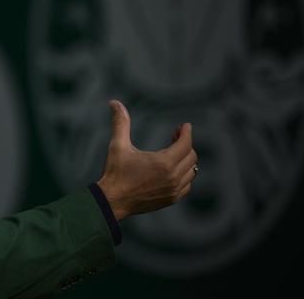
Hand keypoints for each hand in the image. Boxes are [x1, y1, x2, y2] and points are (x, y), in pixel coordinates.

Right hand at [96, 100, 197, 220]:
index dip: (186, 132)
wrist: (112, 201)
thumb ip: (120, 123)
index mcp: (163, 163)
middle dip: (185, 143)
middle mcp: (172, 177)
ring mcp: (173, 190)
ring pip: (191, 170)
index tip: (184, 125)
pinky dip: (184, 174)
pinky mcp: (171, 199)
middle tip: (175, 136)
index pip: (185, 144)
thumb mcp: (117, 146)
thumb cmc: (115, 173)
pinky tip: (173, 169)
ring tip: (174, 151)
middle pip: (191, 156)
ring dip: (186, 159)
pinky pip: (187, 184)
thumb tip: (114, 102)